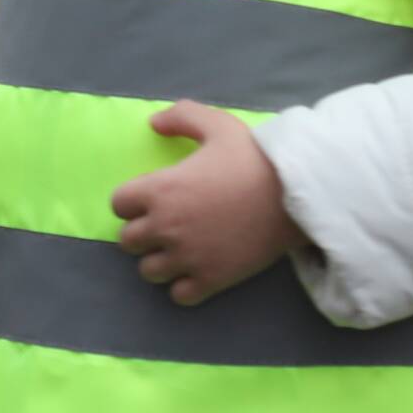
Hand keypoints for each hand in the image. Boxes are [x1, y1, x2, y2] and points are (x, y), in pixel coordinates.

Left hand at [111, 101, 302, 305]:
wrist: (294, 195)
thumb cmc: (252, 157)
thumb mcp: (217, 124)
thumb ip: (181, 117)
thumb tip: (154, 123)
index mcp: (160, 190)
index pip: (118, 204)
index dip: (132, 199)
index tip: (152, 197)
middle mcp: (165, 227)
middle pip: (127, 241)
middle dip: (142, 231)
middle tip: (166, 222)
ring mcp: (187, 258)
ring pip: (148, 271)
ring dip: (159, 260)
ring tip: (180, 247)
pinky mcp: (210, 280)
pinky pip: (178, 295)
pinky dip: (183, 285)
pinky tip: (198, 267)